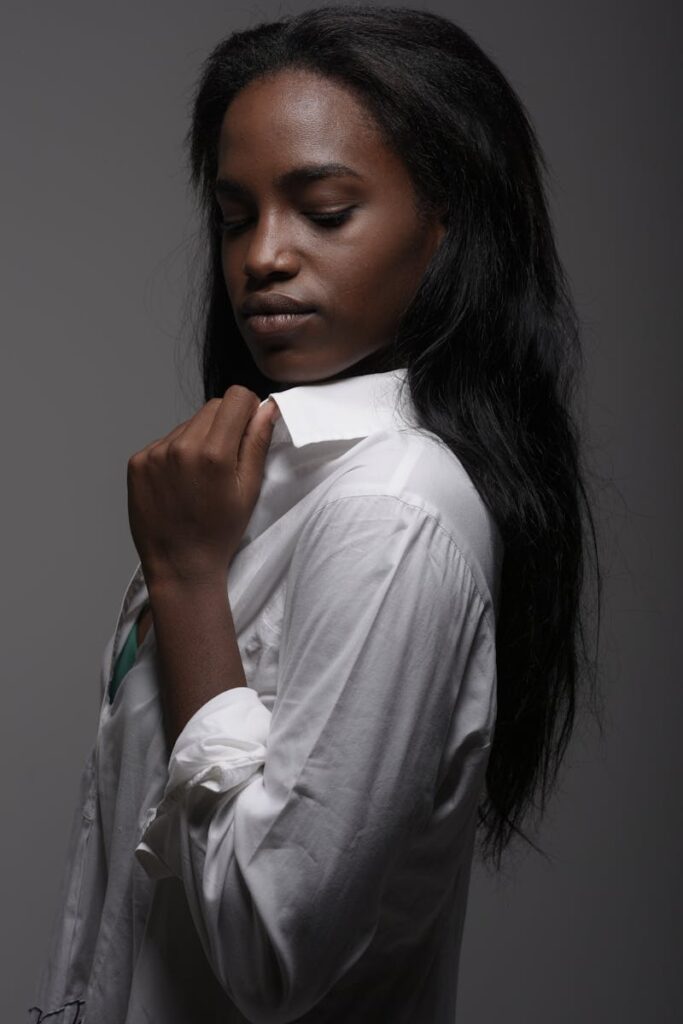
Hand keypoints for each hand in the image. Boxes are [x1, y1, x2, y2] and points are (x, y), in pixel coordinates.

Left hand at [127, 386, 278, 590]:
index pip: (235, 397)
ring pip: (188, 424)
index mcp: (214, 453)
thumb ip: (257, 443)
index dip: (248, 410)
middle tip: (226, 460)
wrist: (179, 564)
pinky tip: (180, 482)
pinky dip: (176, 453)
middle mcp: (181, 447)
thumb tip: (267, 407)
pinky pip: (165, 441)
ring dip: (199, 439)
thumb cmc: (219, 533)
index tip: (248, 429)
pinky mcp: (137, 462)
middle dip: (225, 424)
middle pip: (212, 407)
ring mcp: (154, 454)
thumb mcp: (249, 490)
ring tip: (200, 477)